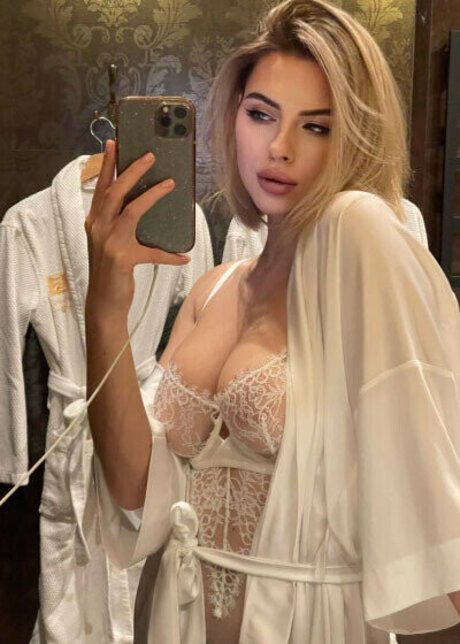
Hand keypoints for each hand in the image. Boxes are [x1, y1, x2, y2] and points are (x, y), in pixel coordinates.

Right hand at [84, 140, 190, 316]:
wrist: (103, 303)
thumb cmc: (112, 271)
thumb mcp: (112, 243)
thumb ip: (122, 225)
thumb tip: (148, 206)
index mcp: (95, 221)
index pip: (101, 187)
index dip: (106, 165)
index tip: (113, 144)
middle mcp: (99, 227)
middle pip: (114, 191)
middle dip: (131, 170)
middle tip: (149, 155)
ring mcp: (108, 242)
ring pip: (130, 210)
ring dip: (151, 194)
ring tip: (169, 183)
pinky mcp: (122, 259)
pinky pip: (151, 253)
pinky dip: (169, 256)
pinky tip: (183, 257)